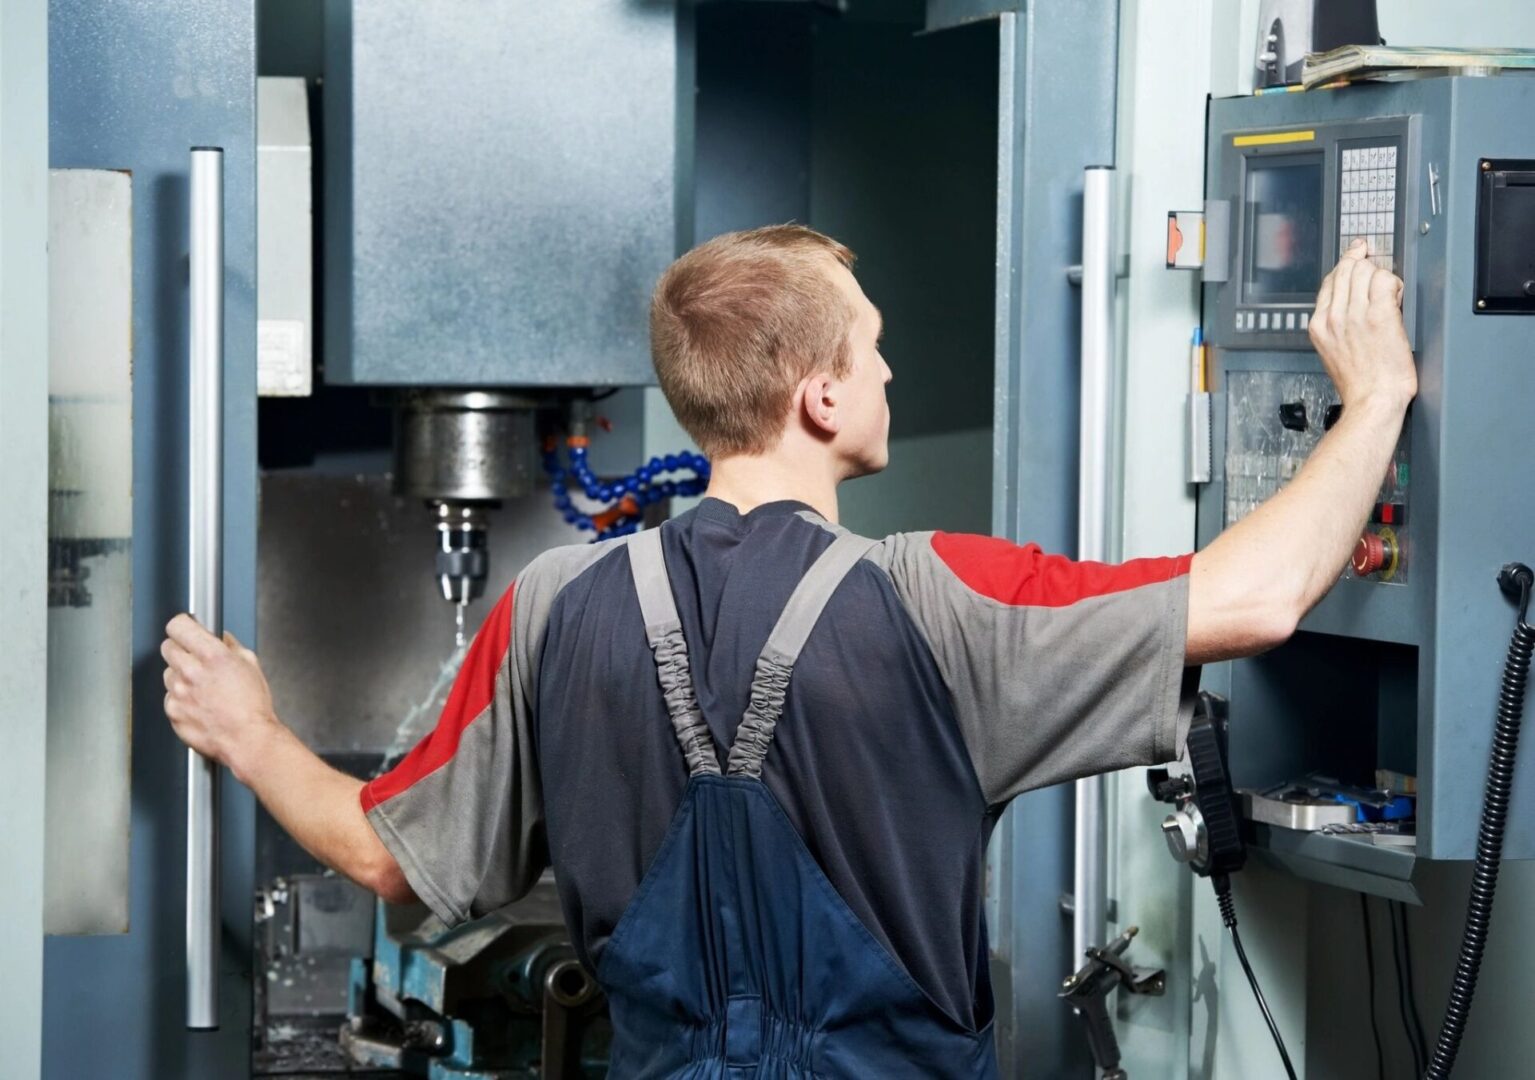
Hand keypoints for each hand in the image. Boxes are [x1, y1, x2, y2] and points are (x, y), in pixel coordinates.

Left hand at [162, 614, 277, 778]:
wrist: (247, 739)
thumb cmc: (252, 707)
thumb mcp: (251, 665)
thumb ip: (231, 646)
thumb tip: (221, 639)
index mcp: (211, 655)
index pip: (178, 626)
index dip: (183, 626)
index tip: (186, 629)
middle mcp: (190, 672)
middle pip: (168, 647)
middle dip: (181, 649)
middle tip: (195, 659)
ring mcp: (178, 693)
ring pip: (168, 674)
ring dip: (181, 676)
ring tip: (202, 688)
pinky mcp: (172, 712)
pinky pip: (170, 698)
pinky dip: (181, 699)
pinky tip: (199, 705)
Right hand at [1309, 238, 1416, 411]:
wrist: (1373, 401)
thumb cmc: (1360, 385)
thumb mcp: (1333, 354)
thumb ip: (1336, 327)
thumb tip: (1349, 307)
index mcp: (1320, 326)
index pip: (1331, 281)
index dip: (1347, 264)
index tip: (1357, 254)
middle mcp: (1334, 316)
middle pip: (1347, 269)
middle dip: (1366, 265)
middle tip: (1379, 269)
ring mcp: (1356, 314)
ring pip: (1366, 270)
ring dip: (1382, 277)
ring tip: (1391, 295)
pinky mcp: (1380, 315)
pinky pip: (1386, 280)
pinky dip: (1395, 284)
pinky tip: (1397, 298)